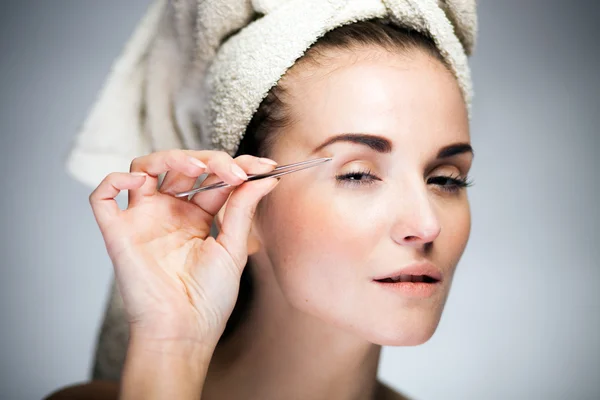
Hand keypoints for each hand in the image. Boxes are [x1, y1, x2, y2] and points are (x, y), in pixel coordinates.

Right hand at [89, 149, 278, 346]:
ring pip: (144, 168)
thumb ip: (244, 208)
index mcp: (196, 216)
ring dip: (171, 158)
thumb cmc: (209, 298)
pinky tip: (141, 181)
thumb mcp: (233, 246)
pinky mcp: (118, 231)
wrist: (185, 330)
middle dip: (211, 160)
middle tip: (236, 171)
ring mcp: (143, 219)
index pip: (212, 178)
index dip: (236, 166)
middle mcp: (168, 212)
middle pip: (181, 166)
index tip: (264, 166)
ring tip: (198, 167)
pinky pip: (104, 195)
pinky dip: (115, 180)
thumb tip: (265, 177)